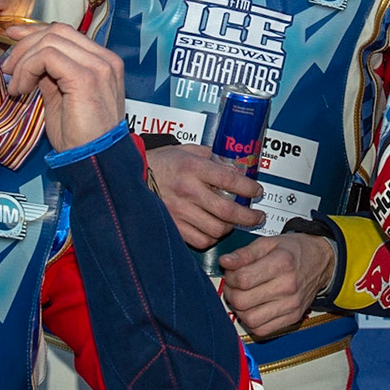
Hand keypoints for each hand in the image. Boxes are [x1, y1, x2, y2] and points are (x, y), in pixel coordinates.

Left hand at [0, 24, 125, 152]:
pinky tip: (22, 89)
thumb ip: (50, 74)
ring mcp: (98, 66)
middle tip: (9, 67)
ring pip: (50, 41)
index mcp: (103, 62)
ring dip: (24, 61)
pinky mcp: (85, 77)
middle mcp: (105, 59)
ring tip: (17, 85)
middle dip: (25, 45)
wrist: (95, 159)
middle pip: (57, 31)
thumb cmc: (81, 137)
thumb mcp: (61, 97)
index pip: (65, 33)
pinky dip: (28, 69)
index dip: (35, 33)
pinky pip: (47, 56)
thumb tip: (29, 60)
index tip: (13, 39)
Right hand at [144, 144, 265, 248]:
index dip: (248, 188)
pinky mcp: (172, 226)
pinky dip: (212, 237)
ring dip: (229, 228)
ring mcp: (179, 211)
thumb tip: (235, 168)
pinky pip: (200, 240)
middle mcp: (187, 190)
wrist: (131, 176)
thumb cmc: (161, 162)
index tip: (257, 192)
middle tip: (257, 217)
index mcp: (192, 168)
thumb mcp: (187, 150)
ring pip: (216, 229)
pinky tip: (213, 229)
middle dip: (249, 217)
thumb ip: (211, 158)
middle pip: (228, 211)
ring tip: (232, 222)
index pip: (230, 180)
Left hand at [218, 234, 335, 338]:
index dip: (230, 276)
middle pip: (243, 301)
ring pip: (250, 319)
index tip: (232, 272)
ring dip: (239, 309)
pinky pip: (262, 330)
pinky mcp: (293, 318)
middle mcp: (288, 286)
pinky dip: (252, 321)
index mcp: (282, 263)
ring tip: (243, 296)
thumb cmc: (294, 251)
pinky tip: (253, 308)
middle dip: (231, 293)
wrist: (321, 261)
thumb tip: (225, 262)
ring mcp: (292, 305)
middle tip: (235, 285)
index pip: (242, 279)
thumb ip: (245, 253)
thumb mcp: (269, 243)